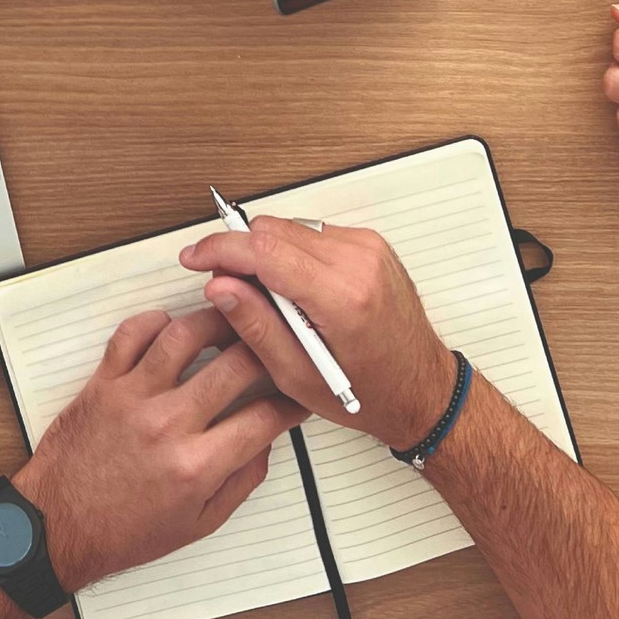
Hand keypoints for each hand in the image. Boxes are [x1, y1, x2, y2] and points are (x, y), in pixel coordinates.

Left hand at [7, 306, 305, 592]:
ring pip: (185, 335)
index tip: (299, 391)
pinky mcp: (103, 382)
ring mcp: (132, 398)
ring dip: (216, 322)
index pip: (264, 419)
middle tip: (273, 343)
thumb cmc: (124, 530)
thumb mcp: (198, 524)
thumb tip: (266, 441)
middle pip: (236, 366)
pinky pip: (131, 333)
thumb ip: (240, 482)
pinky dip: (155, 321)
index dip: (292, 401)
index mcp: (196, 467)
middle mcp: (168, 426)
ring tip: (231, 321)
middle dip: (266, 349)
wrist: (59, 525)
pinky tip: (171, 327)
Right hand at [177, 218, 455, 452]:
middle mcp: (359, 263)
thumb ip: (255, 326)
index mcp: (342, 297)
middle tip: (229, 287)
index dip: (220, 249)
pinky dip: (292, 253)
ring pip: (289, 227)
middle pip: (272, 231)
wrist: (423, 389)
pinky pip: (312, 232)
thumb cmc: (373, 392)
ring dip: (266, 253)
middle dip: (239, 252)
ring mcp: (368, 248)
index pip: (264, 250)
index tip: (195, 257)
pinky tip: (295, 288)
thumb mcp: (298, 376)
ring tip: (269, 298)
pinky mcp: (370, 244)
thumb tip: (220, 288)